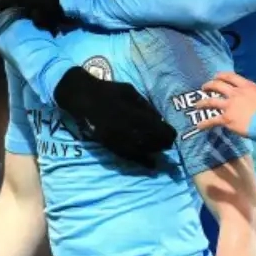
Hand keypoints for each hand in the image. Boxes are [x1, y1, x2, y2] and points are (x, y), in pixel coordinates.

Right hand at [54, 67, 176, 166]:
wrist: (83, 97)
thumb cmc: (109, 91)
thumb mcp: (130, 92)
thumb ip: (145, 106)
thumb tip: (160, 119)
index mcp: (134, 113)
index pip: (158, 129)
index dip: (168, 133)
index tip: (172, 134)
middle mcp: (127, 129)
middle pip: (152, 141)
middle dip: (163, 144)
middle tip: (169, 144)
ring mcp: (117, 138)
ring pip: (141, 151)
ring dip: (154, 152)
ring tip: (161, 151)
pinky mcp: (110, 145)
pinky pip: (128, 156)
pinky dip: (141, 161)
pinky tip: (151, 164)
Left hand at [196, 72, 255, 136]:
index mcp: (249, 87)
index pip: (232, 77)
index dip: (223, 76)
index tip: (217, 77)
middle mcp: (236, 93)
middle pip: (218, 85)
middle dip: (209, 85)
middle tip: (204, 87)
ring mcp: (230, 105)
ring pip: (210, 100)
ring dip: (202, 101)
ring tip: (197, 104)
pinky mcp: (226, 118)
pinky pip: (211, 120)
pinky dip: (203, 123)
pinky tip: (198, 127)